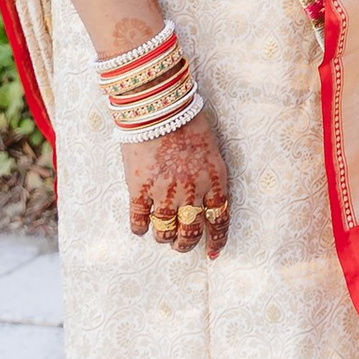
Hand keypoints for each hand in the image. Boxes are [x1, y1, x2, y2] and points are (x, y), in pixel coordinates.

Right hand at [124, 114, 229, 257]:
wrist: (158, 108)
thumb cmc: (187, 123)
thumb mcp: (210, 151)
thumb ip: (208, 177)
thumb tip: (203, 201)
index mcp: (214, 179)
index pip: (219, 219)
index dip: (216, 239)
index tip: (213, 251)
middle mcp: (191, 191)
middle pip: (190, 231)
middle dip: (186, 243)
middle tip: (182, 244)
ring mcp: (164, 192)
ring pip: (165, 231)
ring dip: (164, 238)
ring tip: (163, 234)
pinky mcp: (139, 190)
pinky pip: (139, 221)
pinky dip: (141, 228)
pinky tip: (142, 227)